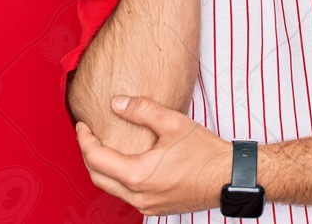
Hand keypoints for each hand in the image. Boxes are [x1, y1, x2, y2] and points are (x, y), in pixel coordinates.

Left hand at [76, 96, 231, 215]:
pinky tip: (126, 163)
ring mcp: (147, 205)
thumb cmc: (205, 153)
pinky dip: (119, 179)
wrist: (228, 176)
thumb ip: (141, 110)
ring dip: (103, 168)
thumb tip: (116, 103)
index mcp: (138, 175)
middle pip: (98, 177)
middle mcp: (139, 196)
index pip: (96, 158)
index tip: (82, 126)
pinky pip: (127, 195)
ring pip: (111, 189)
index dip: (84, 140)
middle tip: (87, 136)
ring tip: (104, 147)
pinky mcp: (156, 207)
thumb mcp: (173, 122)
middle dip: (88, 155)